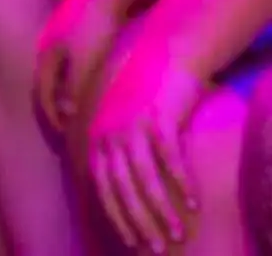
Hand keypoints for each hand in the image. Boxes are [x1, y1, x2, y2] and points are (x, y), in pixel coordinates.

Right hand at [36, 0, 121, 131]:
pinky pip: (75, 69)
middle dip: (56, 109)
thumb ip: (72, 90)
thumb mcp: (82, 63)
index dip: (52, 118)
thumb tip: (67, 116)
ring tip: (84, 114)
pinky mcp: (80, 38)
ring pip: (62, 78)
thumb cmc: (95, 30)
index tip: (66, 137)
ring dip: (68, 97)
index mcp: (47, 56)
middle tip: (72, 129)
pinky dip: (79, 84)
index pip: (42, 95)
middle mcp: (50, 50)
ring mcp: (64, 43)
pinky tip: (96, 90)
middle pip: (49, 87)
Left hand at [88, 37, 203, 252]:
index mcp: (98, 134)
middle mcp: (111, 131)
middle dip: (138, 220)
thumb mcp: (119, 119)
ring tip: (178, 233)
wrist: (160, 55)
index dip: (116, 214)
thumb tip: (118, 185)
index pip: (102, 184)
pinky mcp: (159, 118)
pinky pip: (170, 157)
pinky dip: (181, 182)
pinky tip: (194, 202)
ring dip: (162, 209)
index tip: (131, 240)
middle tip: (155, 248)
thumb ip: (114, 148)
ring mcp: (134, 125)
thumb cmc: (142, 94)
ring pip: (146, 177)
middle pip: (123, 186)